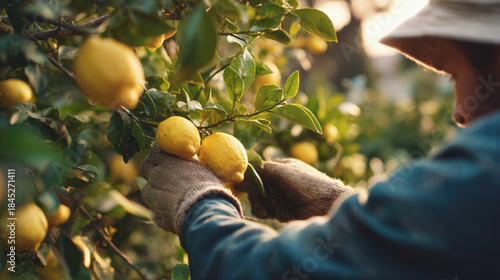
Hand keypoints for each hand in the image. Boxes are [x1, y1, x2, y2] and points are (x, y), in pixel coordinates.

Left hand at [141, 147, 242, 233]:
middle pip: (145, 168)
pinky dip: (161, 210)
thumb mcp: (199, 167)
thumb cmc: (206, 186)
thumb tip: (183, 156)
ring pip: (147, 190)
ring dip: (154, 191)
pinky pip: (154, 210)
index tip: (161, 160)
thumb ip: (186, 161)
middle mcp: (156, 177)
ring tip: (170, 197)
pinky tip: (173, 212)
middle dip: (150, 170)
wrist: (204, 209)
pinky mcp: (155, 214)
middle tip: (160, 175)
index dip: (157, 157)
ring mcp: (153, 197)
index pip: (153, 154)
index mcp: (166, 163)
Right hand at [234, 158, 354, 221]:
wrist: (329, 208)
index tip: (238, 182)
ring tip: (265, 209)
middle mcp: (280, 180)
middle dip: (254, 192)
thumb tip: (241, 172)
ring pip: (259, 197)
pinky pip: (264, 209)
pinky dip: (262, 211)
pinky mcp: (281, 210)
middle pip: (256, 184)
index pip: (259, 168)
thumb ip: (262, 170)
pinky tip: (267, 214)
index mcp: (282, 166)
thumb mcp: (284, 173)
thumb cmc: (309, 186)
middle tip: (257, 198)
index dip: (248, 175)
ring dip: (258, 203)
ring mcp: (280, 195)